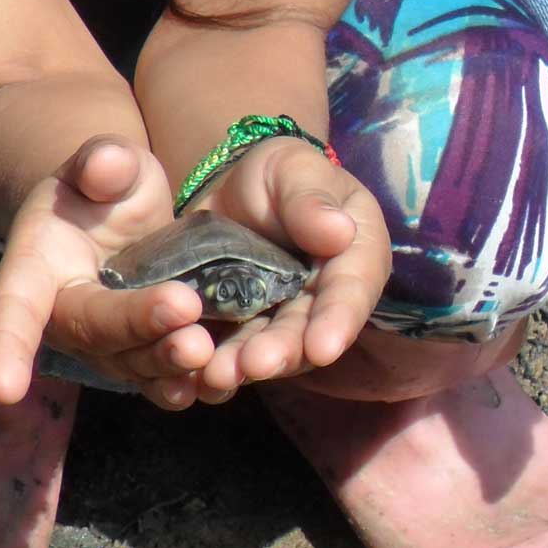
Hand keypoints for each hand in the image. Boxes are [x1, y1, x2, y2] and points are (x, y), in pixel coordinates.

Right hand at [0, 137, 217, 407]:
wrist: (125, 222)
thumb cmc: (105, 187)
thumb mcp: (107, 161)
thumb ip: (104, 160)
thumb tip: (106, 164)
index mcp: (35, 267)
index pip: (16, 308)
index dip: (8, 346)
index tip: (6, 389)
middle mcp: (64, 316)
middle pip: (92, 332)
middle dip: (135, 326)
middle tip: (185, 308)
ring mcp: (102, 346)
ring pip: (129, 364)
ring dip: (165, 362)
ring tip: (202, 348)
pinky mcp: (139, 358)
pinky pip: (156, 380)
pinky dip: (182, 384)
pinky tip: (210, 384)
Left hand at [178, 136, 389, 401]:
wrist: (236, 187)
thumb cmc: (281, 173)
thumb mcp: (296, 172)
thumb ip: (312, 200)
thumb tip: (339, 232)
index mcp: (355, 257)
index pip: (351, 292)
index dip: (338, 322)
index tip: (322, 348)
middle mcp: (326, 299)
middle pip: (307, 332)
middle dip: (282, 352)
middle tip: (255, 366)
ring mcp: (284, 318)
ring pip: (268, 348)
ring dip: (245, 365)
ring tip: (217, 375)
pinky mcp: (245, 328)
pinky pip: (232, 350)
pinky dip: (216, 363)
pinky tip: (192, 375)